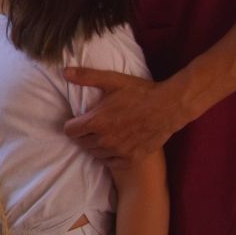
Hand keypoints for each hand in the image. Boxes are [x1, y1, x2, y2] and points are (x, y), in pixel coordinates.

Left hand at [62, 68, 184, 162]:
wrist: (170, 106)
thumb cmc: (140, 92)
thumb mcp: (113, 80)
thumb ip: (87, 77)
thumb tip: (65, 72)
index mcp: (97, 122)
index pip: (69, 131)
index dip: (72, 124)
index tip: (78, 120)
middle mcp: (105, 139)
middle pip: (80, 143)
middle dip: (82, 134)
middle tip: (91, 126)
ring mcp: (119, 151)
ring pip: (94, 153)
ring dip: (94, 145)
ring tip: (102, 134)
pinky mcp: (132, 158)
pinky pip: (111, 162)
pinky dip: (109, 155)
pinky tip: (114, 145)